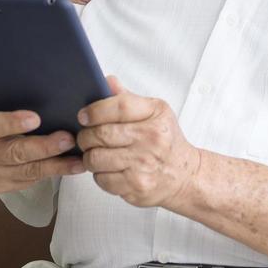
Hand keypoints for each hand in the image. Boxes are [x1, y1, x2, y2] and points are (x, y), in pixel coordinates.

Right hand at [0, 66, 85, 192]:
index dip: (11, 123)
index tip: (35, 118)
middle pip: (15, 154)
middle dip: (43, 147)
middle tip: (67, 138)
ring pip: (28, 172)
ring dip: (56, 165)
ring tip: (79, 157)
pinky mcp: (6, 186)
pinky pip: (33, 180)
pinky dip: (54, 172)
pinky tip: (73, 165)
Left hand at [76, 76, 201, 208]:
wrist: (183, 175)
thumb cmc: (165, 141)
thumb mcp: (154, 112)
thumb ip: (128, 99)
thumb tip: (107, 81)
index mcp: (156, 114)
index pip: (119, 106)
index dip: (95, 110)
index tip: (84, 116)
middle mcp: (152, 138)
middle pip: (102, 134)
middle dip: (85, 136)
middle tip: (85, 137)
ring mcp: (144, 164)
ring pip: (96, 158)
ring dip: (90, 156)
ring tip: (96, 153)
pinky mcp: (137, 186)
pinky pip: (102, 179)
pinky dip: (100, 175)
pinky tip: (109, 169)